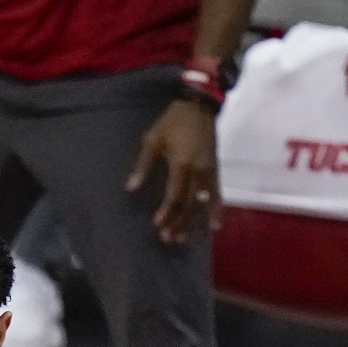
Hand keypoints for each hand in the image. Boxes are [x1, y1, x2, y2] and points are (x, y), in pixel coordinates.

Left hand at [126, 99, 220, 244]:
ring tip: (183, 238)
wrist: (199, 106)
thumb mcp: (153, 139)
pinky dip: (216, 208)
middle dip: (179, 221)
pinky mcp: (215, 168)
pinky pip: (217, 192)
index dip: (167, 211)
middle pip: (189, 202)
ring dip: (193, 221)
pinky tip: (214, 224)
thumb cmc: (172, 122)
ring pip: (203, 201)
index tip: (158, 224)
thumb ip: (143, 165)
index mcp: (182, 163)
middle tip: (168, 239)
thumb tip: (130, 188)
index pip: (175, 194)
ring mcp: (209, 170)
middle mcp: (198, 170)